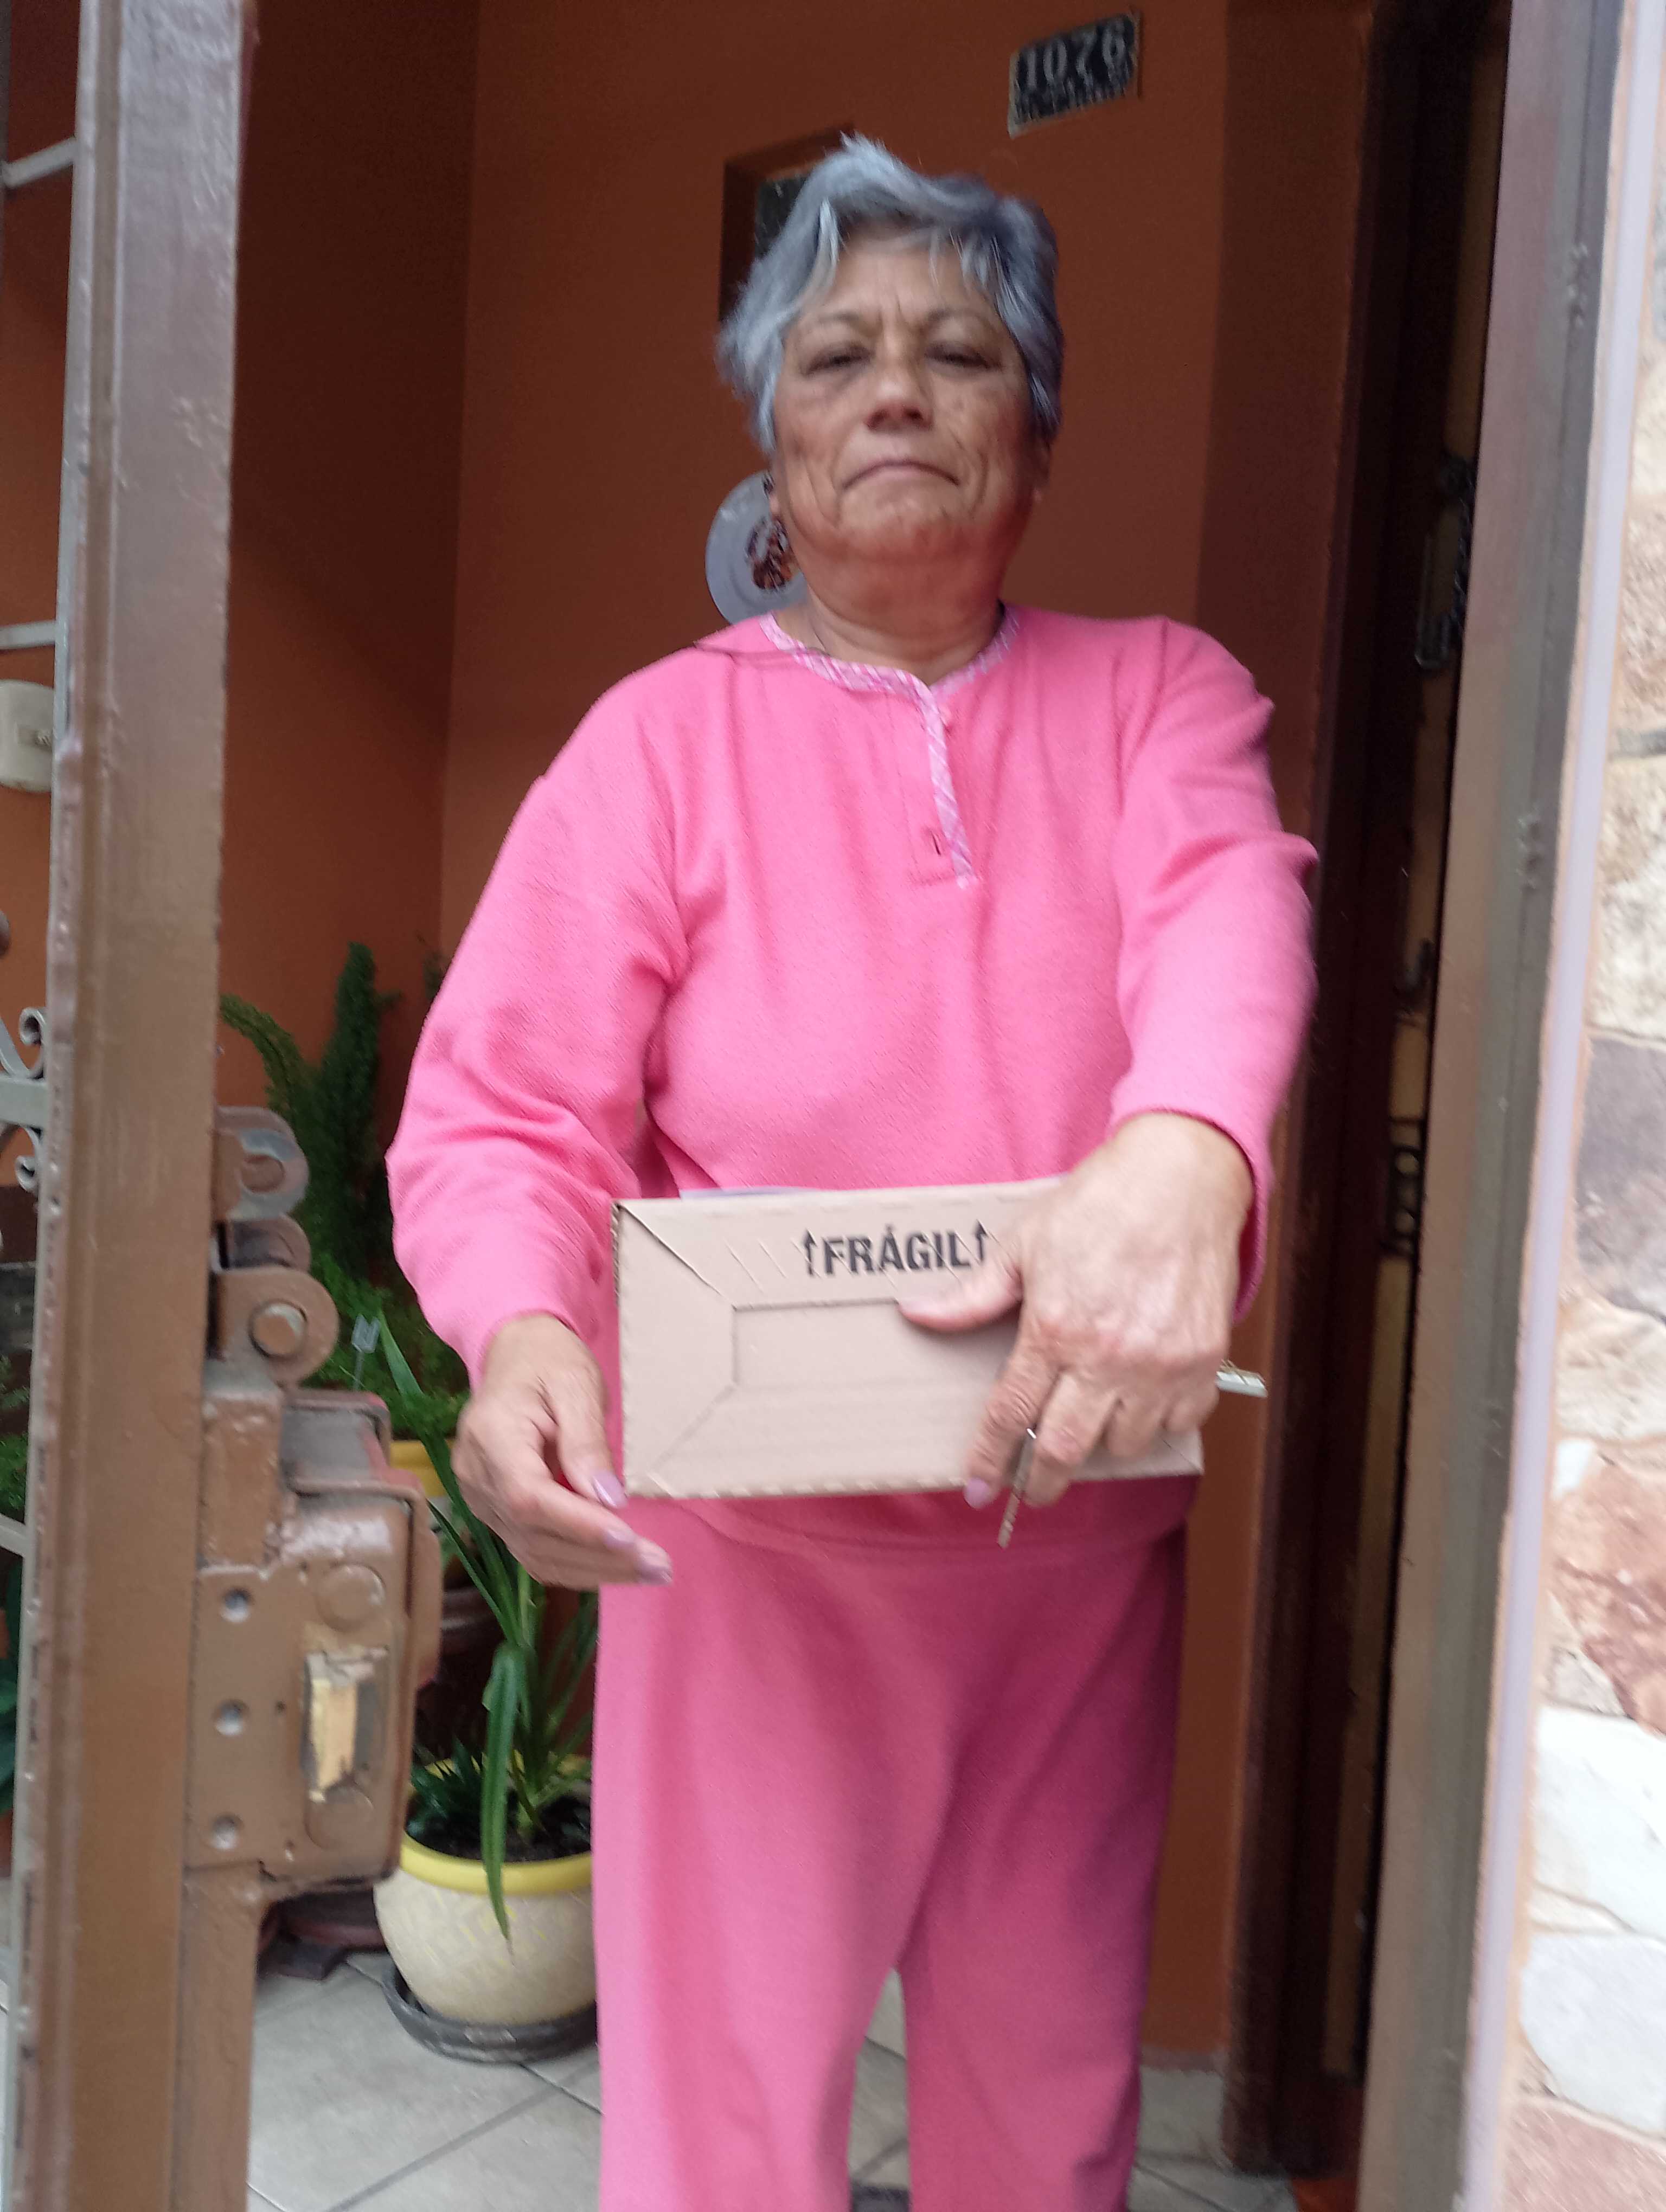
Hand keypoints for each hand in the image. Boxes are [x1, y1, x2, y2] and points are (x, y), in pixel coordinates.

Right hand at [453, 1314, 671, 1587]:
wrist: (515, 1355)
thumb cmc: (549, 1360)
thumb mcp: (576, 1384)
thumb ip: (587, 1441)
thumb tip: (609, 1501)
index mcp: (491, 1436)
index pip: (529, 1497)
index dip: (578, 1525)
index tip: (629, 1540)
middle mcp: (476, 1476)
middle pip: (534, 1535)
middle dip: (599, 1557)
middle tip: (661, 1566)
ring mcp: (480, 1499)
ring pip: (534, 1553)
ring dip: (594, 1569)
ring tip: (651, 1572)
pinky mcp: (494, 1512)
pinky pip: (533, 1548)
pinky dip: (577, 1561)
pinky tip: (618, 1564)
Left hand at [900, 1115, 1250, 1509]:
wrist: (1180, 1178)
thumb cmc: (1098, 1205)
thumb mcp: (1022, 1244)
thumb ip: (973, 1294)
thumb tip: (916, 1313)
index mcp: (1055, 1329)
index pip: (1013, 1414)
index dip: (991, 1459)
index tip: (979, 1489)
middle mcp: (1109, 1357)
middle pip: (1068, 1449)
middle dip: (1044, 1481)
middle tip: (1032, 1491)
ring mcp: (1162, 1364)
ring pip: (1127, 1444)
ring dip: (1104, 1443)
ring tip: (1090, 1422)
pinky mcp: (1204, 1360)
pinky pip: (1180, 1421)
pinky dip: (1159, 1422)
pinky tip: (1142, 1400)